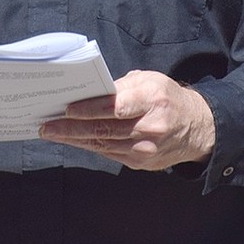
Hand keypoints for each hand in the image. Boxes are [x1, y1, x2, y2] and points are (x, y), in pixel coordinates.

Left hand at [39, 70, 214, 170]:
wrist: (197, 129)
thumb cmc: (167, 98)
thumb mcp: (150, 80)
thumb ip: (122, 86)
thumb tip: (91, 93)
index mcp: (152, 100)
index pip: (116, 106)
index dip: (89, 109)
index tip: (67, 109)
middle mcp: (150, 127)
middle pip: (104, 129)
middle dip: (71, 128)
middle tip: (47, 126)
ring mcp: (145, 149)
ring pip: (102, 145)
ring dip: (74, 139)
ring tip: (52, 133)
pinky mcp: (141, 162)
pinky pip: (109, 153)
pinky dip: (89, 146)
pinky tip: (73, 140)